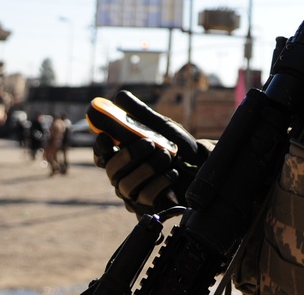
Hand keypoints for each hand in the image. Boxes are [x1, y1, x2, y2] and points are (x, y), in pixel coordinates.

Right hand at [90, 91, 212, 214]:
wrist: (203, 167)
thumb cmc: (178, 146)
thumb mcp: (161, 126)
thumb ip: (140, 113)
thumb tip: (119, 96)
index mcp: (123, 155)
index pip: (101, 154)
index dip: (100, 147)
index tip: (105, 137)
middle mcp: (124, 176)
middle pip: (111, 170)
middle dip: (128, 155)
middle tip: (149, 143)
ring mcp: (135, 194)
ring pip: (126, 185)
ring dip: (148, 168)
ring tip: (167, 155)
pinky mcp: (149, 207)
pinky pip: (145, 198)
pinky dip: (159, 182)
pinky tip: (172, 172)